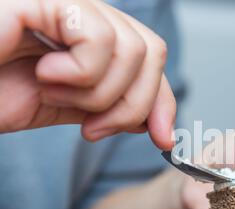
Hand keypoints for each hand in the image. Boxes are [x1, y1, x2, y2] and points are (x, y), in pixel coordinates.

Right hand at [0, 0, 174, 148]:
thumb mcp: (71, 107)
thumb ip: (114, 106)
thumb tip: (160, 124)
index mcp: (92, 35)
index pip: (152, 57)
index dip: (163, 99)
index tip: (162, 140)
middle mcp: (84, 11)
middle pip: (151, 52)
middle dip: (130, 105)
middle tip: (91, 126)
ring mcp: (65, 1)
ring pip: (131, 48)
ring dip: (96, 93)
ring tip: (54, 92)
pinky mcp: (42, 0)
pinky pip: (96, 37)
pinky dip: (79, 72)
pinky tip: (46, 73)